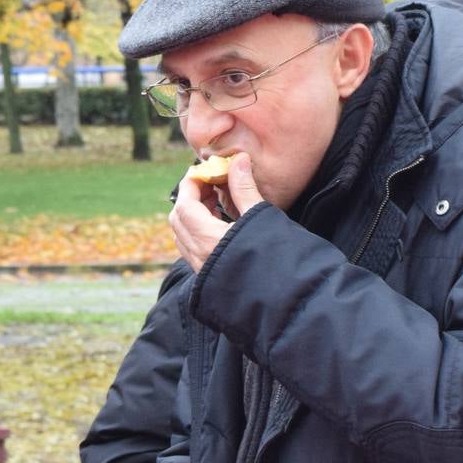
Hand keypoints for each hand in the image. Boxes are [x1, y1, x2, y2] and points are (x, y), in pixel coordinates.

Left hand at [170, 152, 264, 271]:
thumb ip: (244, 189)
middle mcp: (198, 255)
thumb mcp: (260, 219)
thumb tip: (238, 161)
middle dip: (190, 197)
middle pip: (178, 219)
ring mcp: (202, 269)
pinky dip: (197, 231)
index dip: (191, 184)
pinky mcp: (209, 277)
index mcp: (207, 239)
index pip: (184, 204)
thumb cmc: (275, 259)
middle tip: (211, 184)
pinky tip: (219, 225)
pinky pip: (191, 249)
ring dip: (192, 214)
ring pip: (182, 235)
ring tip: (217, 202)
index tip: (204, 170)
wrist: (285, 301)